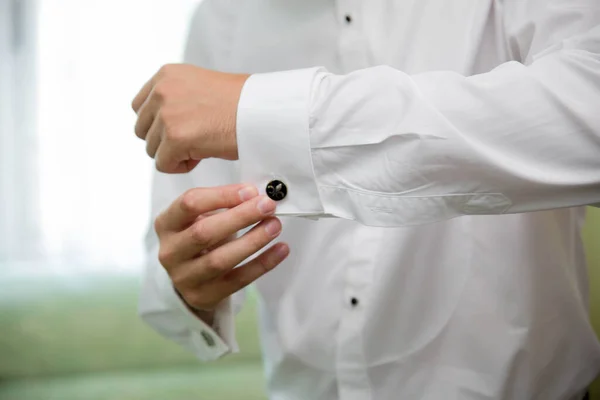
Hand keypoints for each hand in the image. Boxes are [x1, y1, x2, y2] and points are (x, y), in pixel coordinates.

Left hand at [132, 64, 248, 172]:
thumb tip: (163, 122)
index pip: (140, 107)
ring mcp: (167, 115)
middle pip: (143, 129)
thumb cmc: (242, 103)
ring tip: (202, 145)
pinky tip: (203, 155)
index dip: (159, 124)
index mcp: (166, 75)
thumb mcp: (201, 86)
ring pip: (152, 149)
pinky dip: (182, 166)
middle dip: (165, 140)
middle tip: (195, 140)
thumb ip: (177, 98)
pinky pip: (164, 164)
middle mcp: (162, 91)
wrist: (261, 110)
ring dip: (175, 153)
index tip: (183, 128)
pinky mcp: (175, 138)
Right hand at [155, 184, 288, 312]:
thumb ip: (223, 204)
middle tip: (267, 206)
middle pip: (204, 232)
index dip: (222, 195)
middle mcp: (170, 252)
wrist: (190, 278)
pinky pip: (238, 280)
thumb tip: (256, 195)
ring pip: (220, 259)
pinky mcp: (204, 296)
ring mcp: (184, 278)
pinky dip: (263, 264)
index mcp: (166, 224)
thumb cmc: (200, 238)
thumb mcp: (201, 217)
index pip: (190, 203)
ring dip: (252, 240)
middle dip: (240, 217)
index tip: (250, 191)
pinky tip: (281, 249)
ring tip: (275, 225)